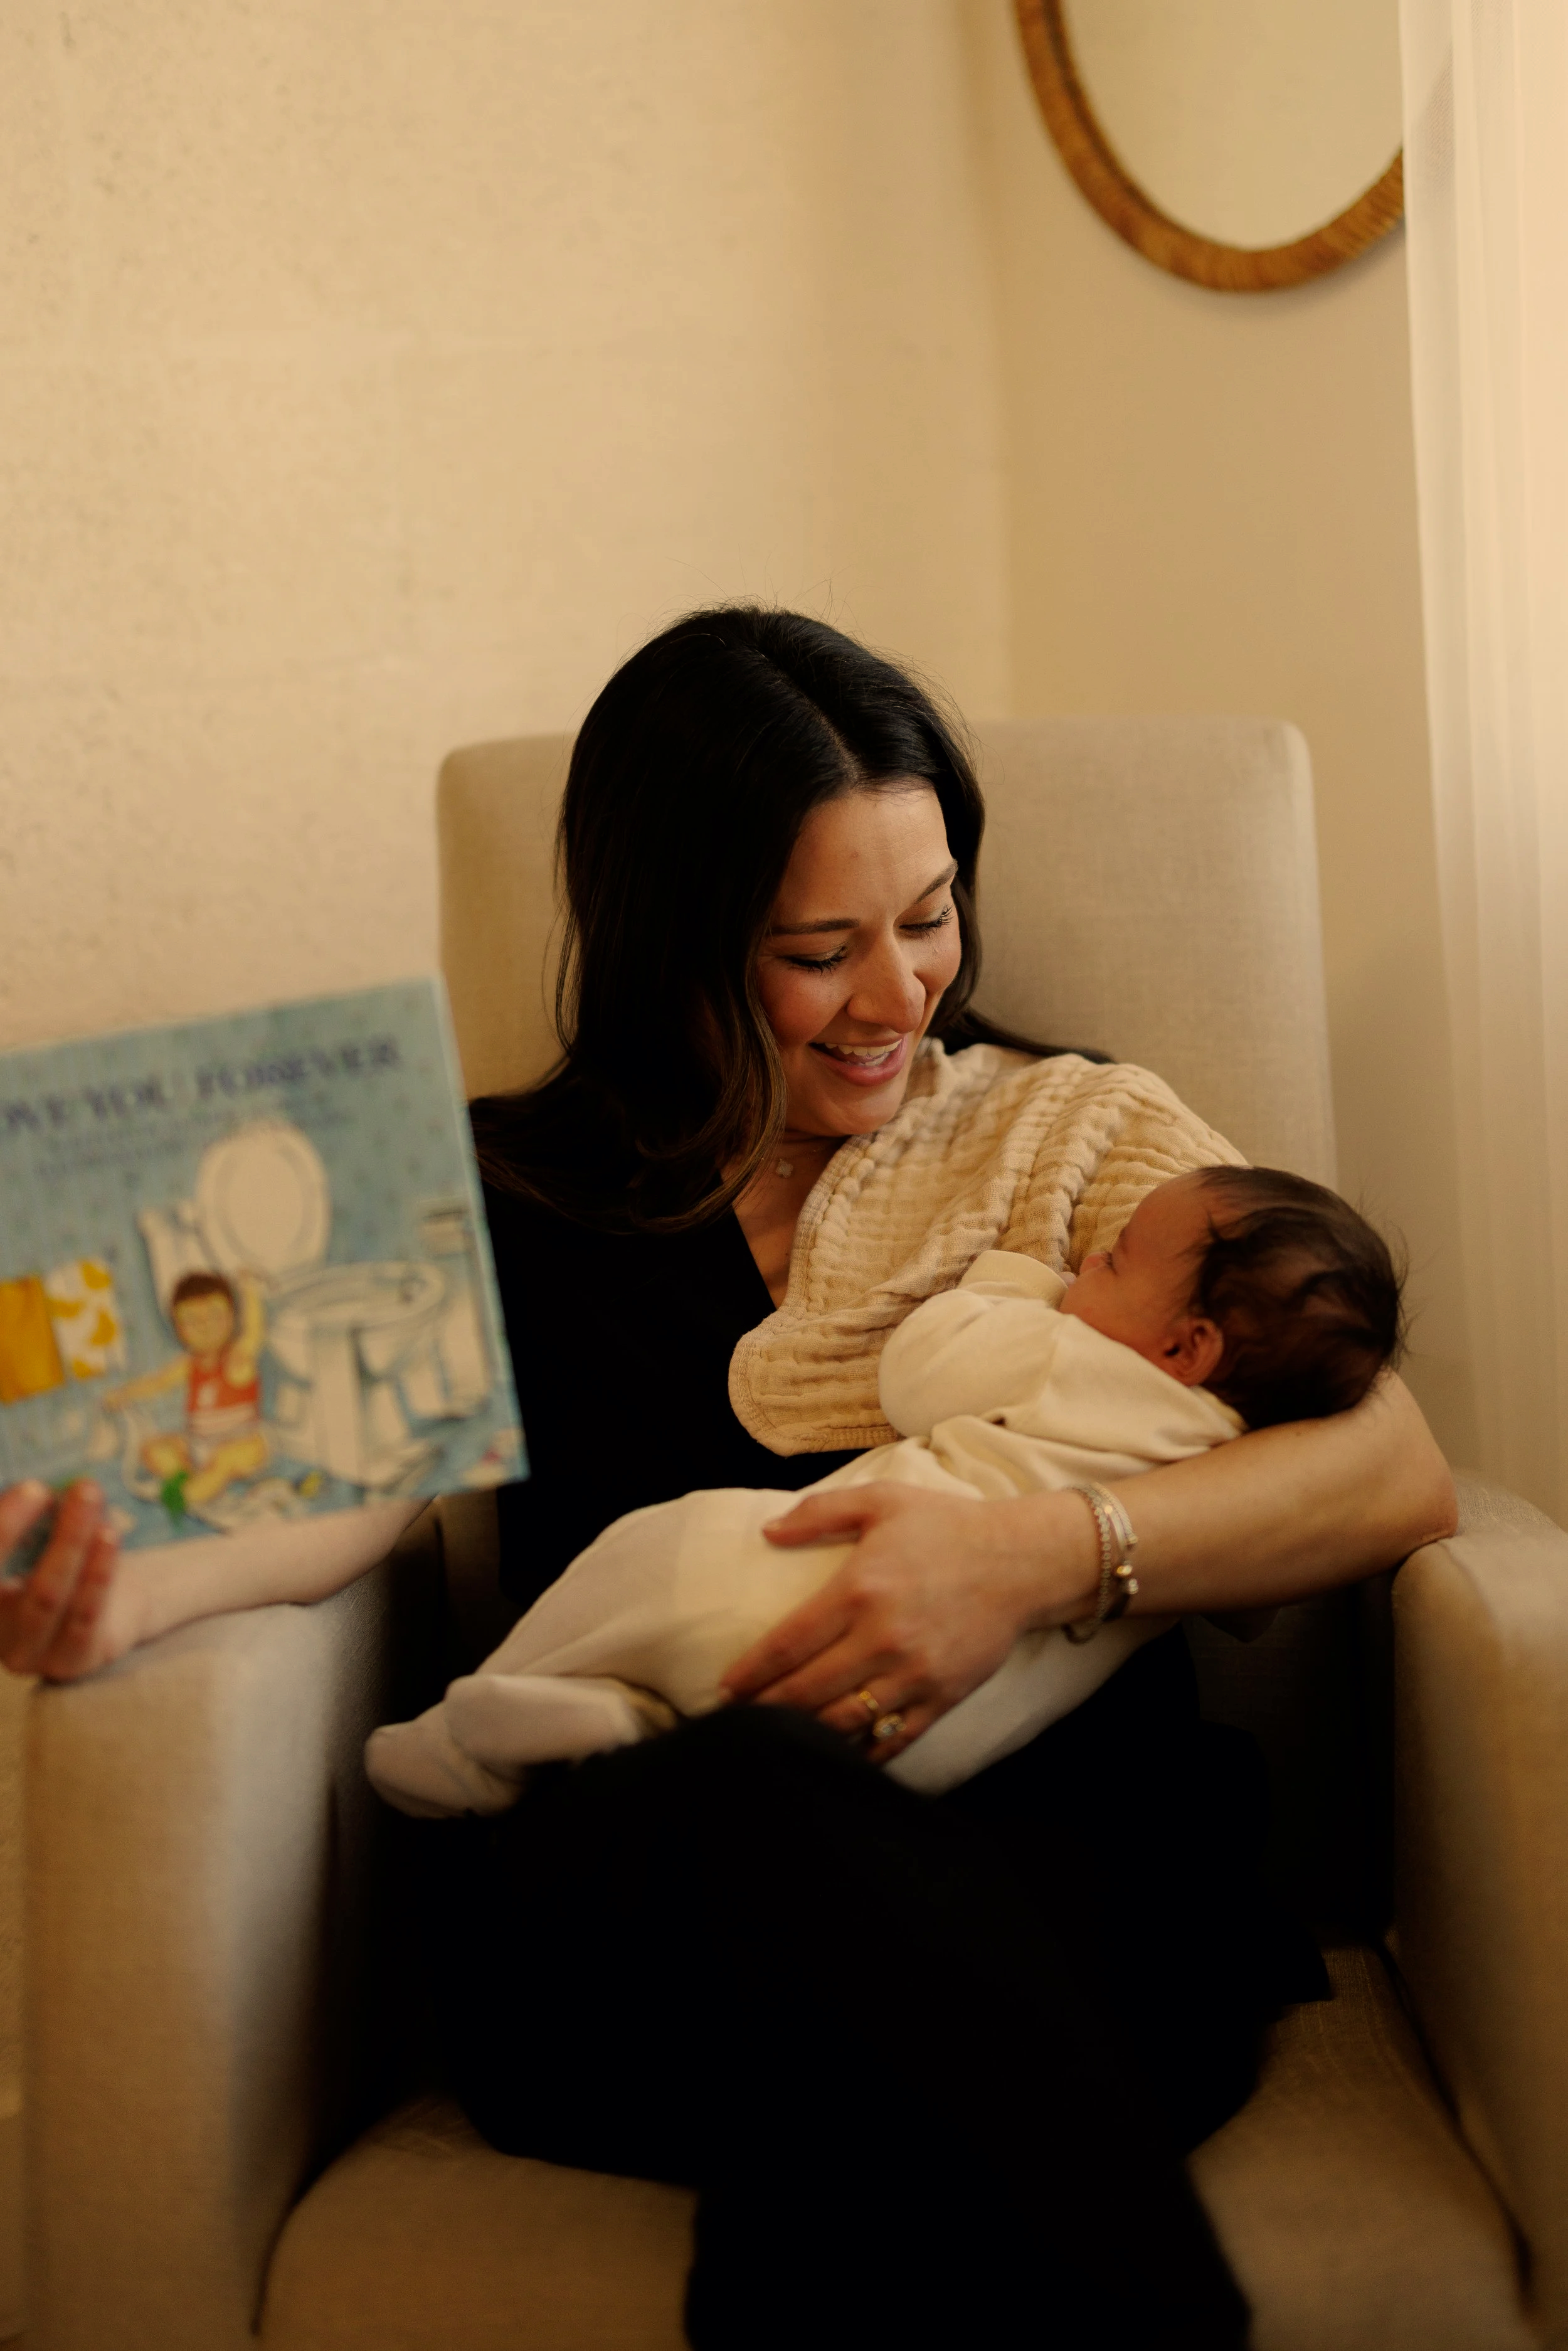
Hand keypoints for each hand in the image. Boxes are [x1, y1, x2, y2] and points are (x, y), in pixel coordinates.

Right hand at [0, 1481, 129, 1680]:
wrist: (109, 1608)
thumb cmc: (61, 1561)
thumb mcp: (40, 1537)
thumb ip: (33, 1516)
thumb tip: (44, 1489)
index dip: (3, 1529)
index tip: (34, 1488)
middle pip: (1, 1580)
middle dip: (43, 1528)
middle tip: (82, 1489)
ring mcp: (26, 1655)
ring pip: (45, 1596)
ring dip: (71, 1542)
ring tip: (95, 1504)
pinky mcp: (68, 1665)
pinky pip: (82, 1618)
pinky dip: (97, 1572)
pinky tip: (108, 1536)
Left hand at [719, 1482, 1097, 1762]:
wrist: (1022, 1561)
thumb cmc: (946, 1528)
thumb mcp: (881, 1501)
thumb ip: (819, 1513)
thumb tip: (767, 1532)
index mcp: (859, 1590)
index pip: (787, 1644)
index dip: (750, 1672)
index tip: (726, 1687)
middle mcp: (882, 1638)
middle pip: (806, 1691)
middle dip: (766, 1710)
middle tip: (739, 1721)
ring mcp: (914, 1674)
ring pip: (844, 1722)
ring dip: (806, 1735)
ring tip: (779, 1740)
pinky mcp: (942, 1697)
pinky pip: (893, 1740)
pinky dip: (862, 1754)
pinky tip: (839, 1756)